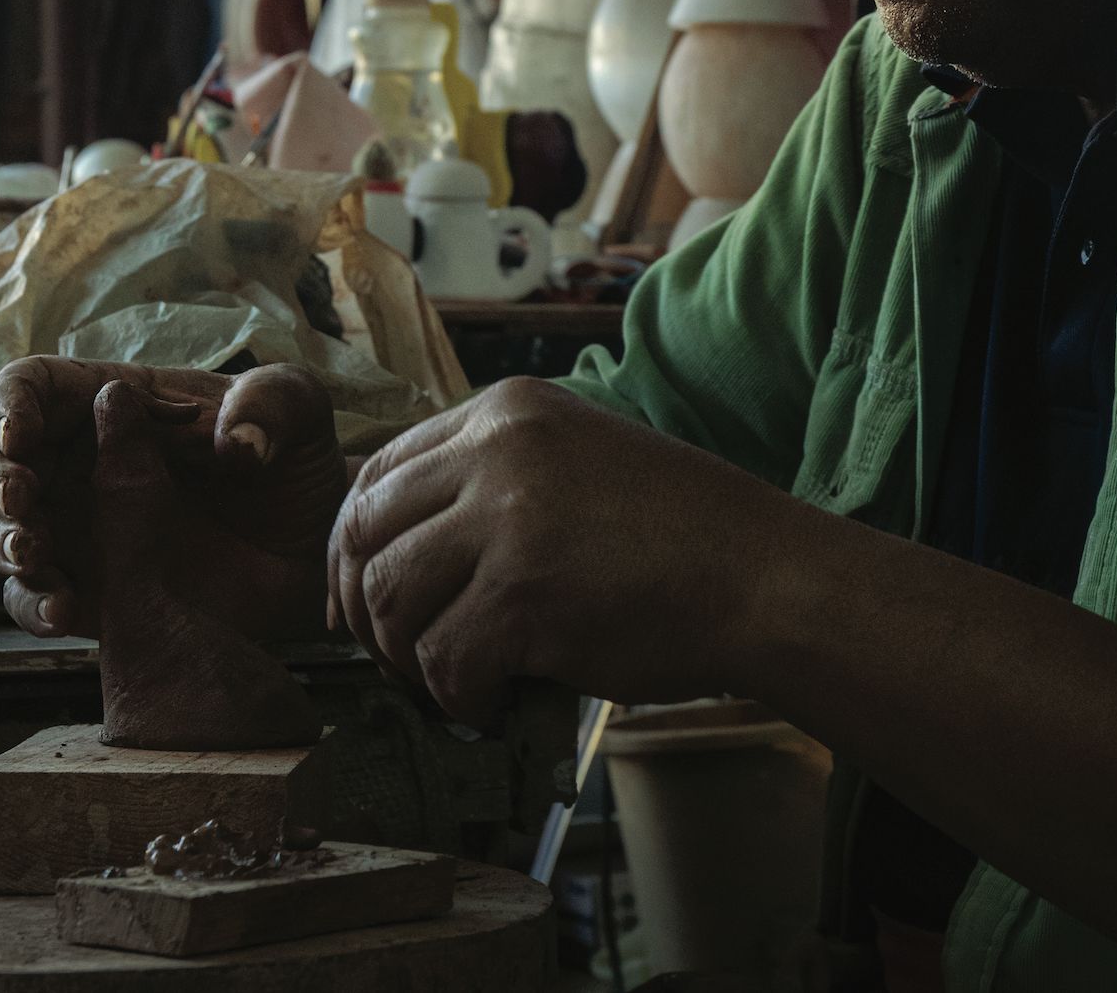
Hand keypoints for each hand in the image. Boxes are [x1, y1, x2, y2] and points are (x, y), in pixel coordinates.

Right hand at [0, 359, 348, 639]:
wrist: (314, 550)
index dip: (10, 404)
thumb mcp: (300, 413)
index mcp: (106, 402)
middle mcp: (73, 464)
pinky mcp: (83, 593)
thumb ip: (273, 405)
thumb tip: (232, 439)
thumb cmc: (296, 462)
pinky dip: (31, 603)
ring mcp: (71, 531)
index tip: (21, 433)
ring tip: (35, 554)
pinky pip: (28, 600)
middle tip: (23, 497)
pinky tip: (62, 609)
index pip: (29, 386)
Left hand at [325, 377, 789, 723]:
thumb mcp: (575, 463)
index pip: (378, 472)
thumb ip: (489, 484)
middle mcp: (497, 451)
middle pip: (363, 533)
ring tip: (454, 685)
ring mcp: (507, 521)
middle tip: (393, 659)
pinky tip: (495, 705)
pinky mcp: (523, 597)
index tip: (362, 599)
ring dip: (408, 661)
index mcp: (506, 411)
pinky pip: (442, 663)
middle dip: (362, 609)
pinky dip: (459, 700)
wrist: (762, 578)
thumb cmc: (677, 537)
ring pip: (389, 602)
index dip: (354, 547)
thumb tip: (393, 554)